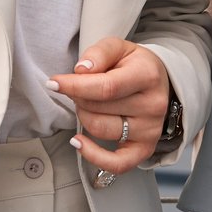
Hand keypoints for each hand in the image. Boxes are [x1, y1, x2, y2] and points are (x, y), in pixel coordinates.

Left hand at [49, 37, 171, 177]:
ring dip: (84, 116)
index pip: (106, 87)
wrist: (158, 81)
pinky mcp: (145, 149)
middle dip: (79, 97)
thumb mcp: (118, 47)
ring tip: (87, 105)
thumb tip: (81, 71)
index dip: (75, 86)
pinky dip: (93, 156)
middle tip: (79, 88)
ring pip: (100, 130)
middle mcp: (152, 105)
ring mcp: (150, 130)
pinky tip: (78, 142)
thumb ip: (98, 54)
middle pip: (98, 108)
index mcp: (147, 75)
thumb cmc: (133, 64)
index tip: (54, 83)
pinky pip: (117, 164)